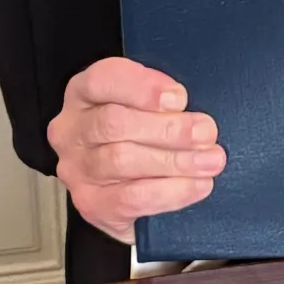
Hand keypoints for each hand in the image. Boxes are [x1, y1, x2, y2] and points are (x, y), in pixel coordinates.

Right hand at [48, 58, 223, 246]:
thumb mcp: (149, 104)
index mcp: (84, 93)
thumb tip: (198, 115)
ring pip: (121, 160)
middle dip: (167, 128)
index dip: (142, 87)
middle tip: (207, 133)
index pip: (102, 79)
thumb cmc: (142, 131)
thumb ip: (164, 100)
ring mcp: (77, 169)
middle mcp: (72, 130)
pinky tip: (198, 185)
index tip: (180, 98)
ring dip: (174, 161)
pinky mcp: (91, 204)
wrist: (126, 185)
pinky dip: (170, 192)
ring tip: (210, 161)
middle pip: (112, 123)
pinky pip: (130, 199)